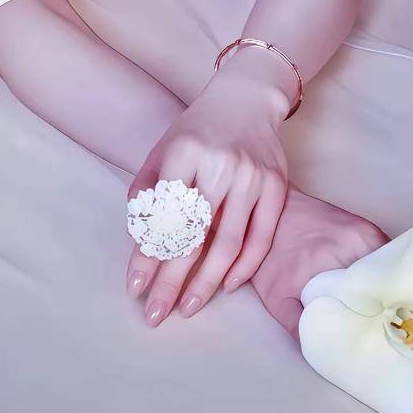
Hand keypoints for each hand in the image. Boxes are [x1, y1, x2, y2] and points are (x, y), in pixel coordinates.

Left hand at [125, 79, 288, 326]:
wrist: (246, 98)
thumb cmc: (198, 129)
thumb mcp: (163, 148)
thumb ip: (147, 191)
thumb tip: (140, 242)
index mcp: (185, 151)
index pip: (163, 215)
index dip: (148, 254)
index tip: (135, 287)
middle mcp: (220, 163)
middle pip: (194, 235)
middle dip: (172, 280)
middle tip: (156, 314)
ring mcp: (252, 175)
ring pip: (229, 242)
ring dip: (207, 282)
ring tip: (188, 307)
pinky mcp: (277, 184)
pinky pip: (262, 237)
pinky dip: (245, 266)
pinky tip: (227, 286)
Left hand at [249, 186, 412, 400]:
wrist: (269, 210)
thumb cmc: (271, 257)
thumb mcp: (278, 300)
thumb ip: (304, 329)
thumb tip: (334, 355)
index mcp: (335, 267)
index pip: (377, 306)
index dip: (400, 333)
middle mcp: (355, 247)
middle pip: (395, 289)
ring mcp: (364, 234)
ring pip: (397, 273)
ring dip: (410, 298)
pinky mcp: (366, 228)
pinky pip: (391, 255)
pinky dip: (399, 276)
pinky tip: (404, 296)